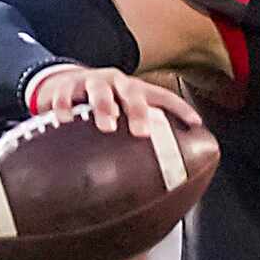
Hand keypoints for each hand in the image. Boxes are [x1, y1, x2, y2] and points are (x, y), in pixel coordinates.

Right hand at [26, 65, 202, 139]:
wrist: (68, 82)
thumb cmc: (104, 106)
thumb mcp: (124, 114)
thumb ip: (139, 136)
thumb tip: (163, 176)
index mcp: (135, 90)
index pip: (163, 96)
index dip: (180, 108)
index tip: (195, 123)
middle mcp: (117, 83)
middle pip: (132, 93)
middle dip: (138, 111)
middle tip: (141, 132)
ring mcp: (91, 83)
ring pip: (99, 91)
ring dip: (104, 107)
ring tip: (106, 125)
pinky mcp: (66, 87)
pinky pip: (64, 96)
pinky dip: (64, 107)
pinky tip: (64, 120)